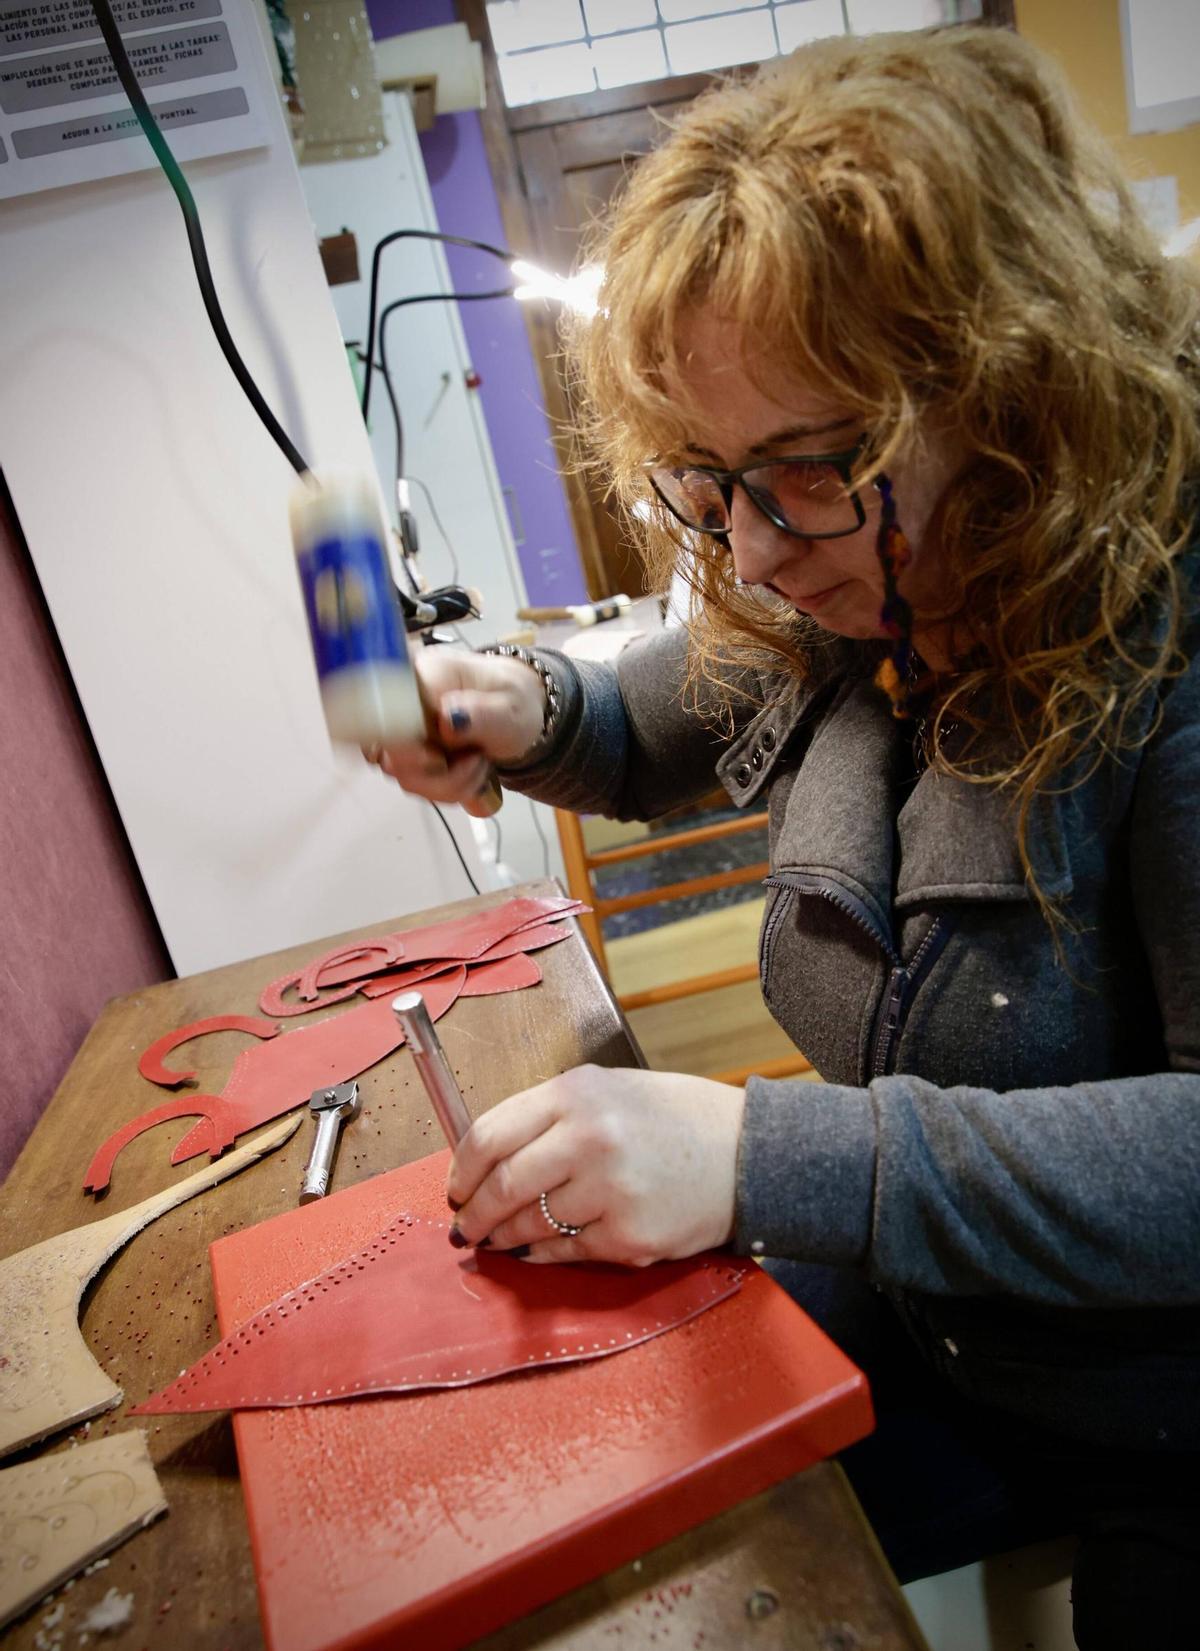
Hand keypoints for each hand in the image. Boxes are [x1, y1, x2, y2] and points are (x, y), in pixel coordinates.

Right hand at [363, 647, 545, 817]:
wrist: (516, 711)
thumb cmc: (514, 701)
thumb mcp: (511, 708)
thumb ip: (483, 713)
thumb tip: (448, 718)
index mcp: (424, 674)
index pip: (387, 713)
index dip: (405, 745)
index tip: (438, 758)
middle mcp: (403, 701)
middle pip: (389, 753)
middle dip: (438, 774)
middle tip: (477, 760)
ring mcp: (403, 731)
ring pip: (403, 775)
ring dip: (449, 784)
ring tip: (479, 762)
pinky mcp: (410, 754)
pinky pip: (417, 783)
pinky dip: (448, 789)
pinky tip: (470, 772)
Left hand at [446, 1065, 746, 1264]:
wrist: (748, 1154)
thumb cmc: (674, 1121)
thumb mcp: (609, 1091)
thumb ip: (550, 1116)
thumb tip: (488, 1158)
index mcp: (577, 1094)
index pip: (489, 1134)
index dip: (462, 1170)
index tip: (456, 1188)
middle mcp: (590, 1138)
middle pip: (502, 1186)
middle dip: (474, 1215)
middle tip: (465, 1228)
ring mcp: (609, 1191)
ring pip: (529, 1225)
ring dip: (505, 1237)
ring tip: (498, 1239)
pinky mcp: (628, 1237)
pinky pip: (565, 1252)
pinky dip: (545, 1254)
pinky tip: (540, 1248)